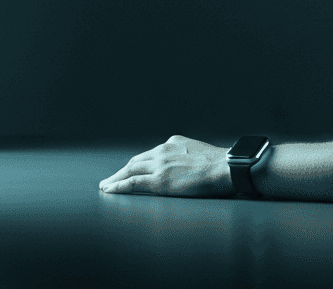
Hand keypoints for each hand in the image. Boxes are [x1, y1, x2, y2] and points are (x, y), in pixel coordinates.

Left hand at [99, 135, 232, 196]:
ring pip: (130, 171)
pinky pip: (132, 183)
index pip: (150, 154)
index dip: (138, 163)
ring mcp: (159, 165)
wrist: (226, 168)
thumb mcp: (200, 152)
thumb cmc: (221, 164)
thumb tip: (189, 167)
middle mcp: (163, 151)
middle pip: (136, 161)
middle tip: (112, 178)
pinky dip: (118, 186)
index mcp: (174, 143)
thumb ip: (188, 156)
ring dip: (116, 178)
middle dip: (122, 170)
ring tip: (106, 185)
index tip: (131, 169)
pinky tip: (110, 189)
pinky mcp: (158, 181)